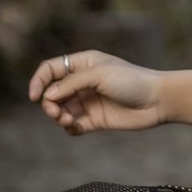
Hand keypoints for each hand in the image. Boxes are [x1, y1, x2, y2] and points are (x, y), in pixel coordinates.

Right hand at [28, 51, 163, 135]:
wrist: (157, 100)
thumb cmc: (131, 81)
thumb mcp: (100, 75)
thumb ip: (72, 83)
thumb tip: (48, 96)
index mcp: (83, 64)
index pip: (51, 70)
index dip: (38, 81)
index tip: (34, 97)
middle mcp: (83, 82)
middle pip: (52, 93)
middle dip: (49, 104)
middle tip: (57, 112)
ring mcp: (88, 101)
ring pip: (60, 110)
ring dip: (58, 116)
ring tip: (68, 120)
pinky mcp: (95, 120)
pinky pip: (73, 126)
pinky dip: (69, 127)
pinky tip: (74, 126)